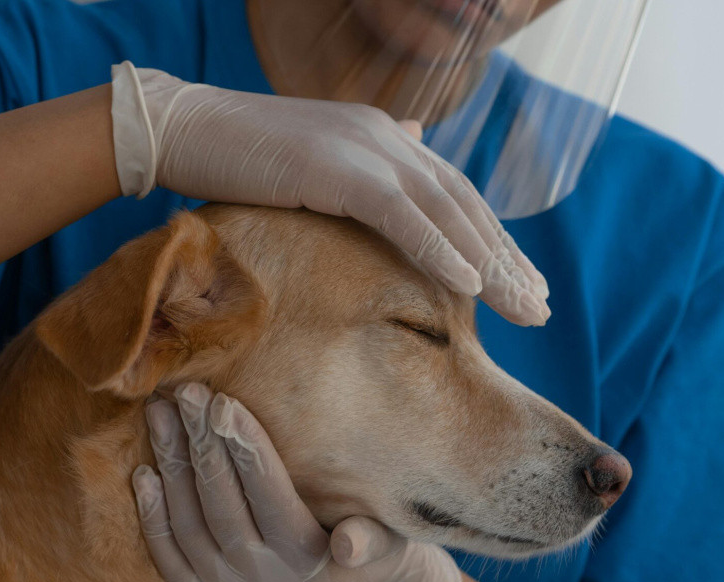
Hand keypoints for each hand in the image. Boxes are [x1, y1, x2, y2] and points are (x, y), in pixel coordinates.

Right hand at [111, 62, 548, 325]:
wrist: (184, 129)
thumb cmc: (239, 157)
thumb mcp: (315, 163)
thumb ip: (365, 168)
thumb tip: (415, 145)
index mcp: (385, 137)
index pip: (454, 195)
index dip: (491, 241)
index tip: (519, 284)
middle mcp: (388, 137)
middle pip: (464, 205)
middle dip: (506, 259)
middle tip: (539, 308)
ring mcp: (367, 149)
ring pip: (447, 212)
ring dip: (491, 264)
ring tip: (525, 309)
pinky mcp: (340, 169)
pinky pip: (404, 217)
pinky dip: (442, 251)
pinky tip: (473, 287)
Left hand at [132, 382, 462, 581]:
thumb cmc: (375, 541)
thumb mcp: (389, 543)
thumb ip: (372, 541)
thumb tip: (351, 545)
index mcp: (310, 566)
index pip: (273, 499)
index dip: (247, 451)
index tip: (224, 402)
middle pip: (224, 507)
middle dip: (203, 444)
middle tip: (186, 393)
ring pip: (190, 526)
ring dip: (173, 466)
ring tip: (162, 413)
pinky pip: (169, 557)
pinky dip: (153, 516)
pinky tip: (145, 472)